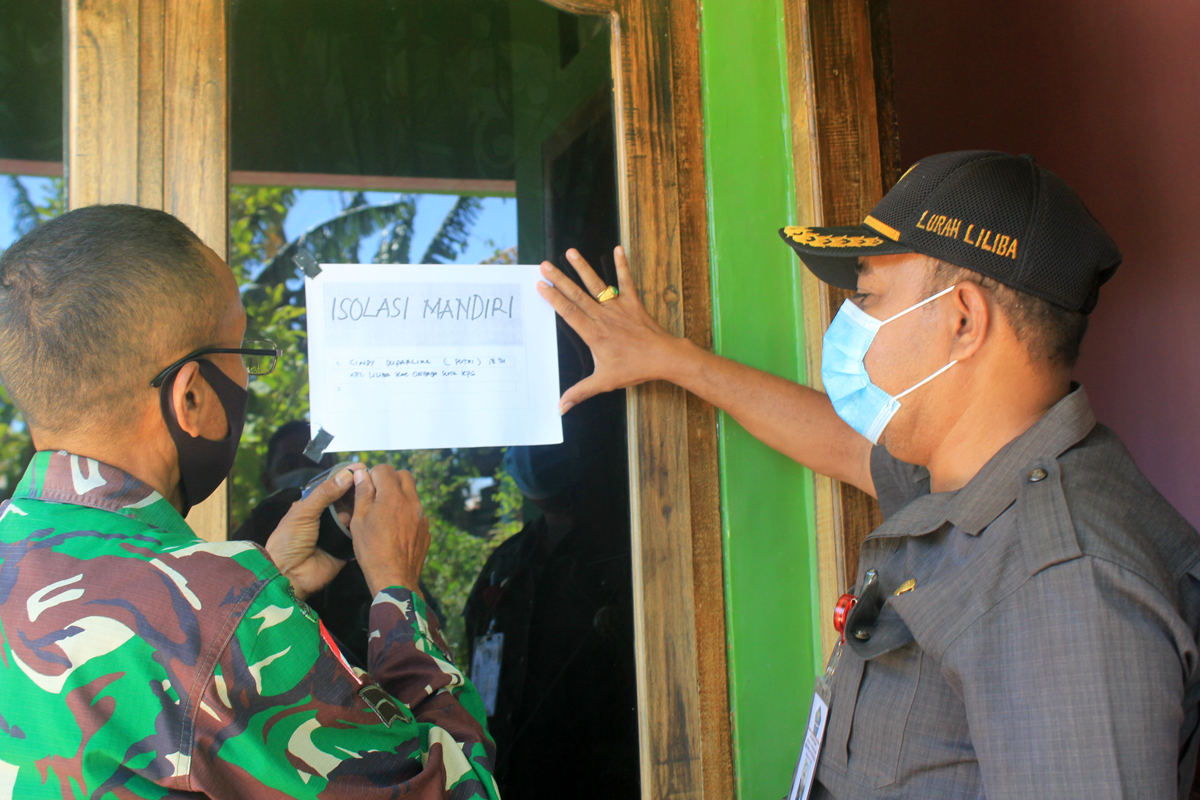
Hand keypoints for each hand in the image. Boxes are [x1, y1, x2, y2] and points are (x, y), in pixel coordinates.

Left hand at [266, 464, 363, 599]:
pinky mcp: (346, 547)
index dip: (345, 476)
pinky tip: (374, 515)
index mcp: (312, 505)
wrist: (289, 574)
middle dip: (357, 489)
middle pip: (345, 499)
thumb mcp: (303, 512)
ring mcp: (337, 531)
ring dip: (362, 505)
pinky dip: (364, 525)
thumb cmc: (289, 540)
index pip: (332, 486)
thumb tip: (346, 475)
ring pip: (354, 513)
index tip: (362, 467)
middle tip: (373, 480)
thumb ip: (324, 493)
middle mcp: (326, 517)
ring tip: (376, 495)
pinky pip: (358, 533)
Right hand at [349, 464, 429, 597]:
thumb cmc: (372, 551)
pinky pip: (417, 511)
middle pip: (404, 475)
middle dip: (390, 479)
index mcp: (393, 498)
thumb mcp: (359, 521)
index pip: (385, 469)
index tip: (366, 485)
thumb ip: (362, 494)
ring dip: (399, 495)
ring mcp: (422, 516)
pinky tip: (394, 528)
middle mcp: (412, 503)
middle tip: (377, 493)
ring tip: (384, 513)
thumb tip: (361, 475)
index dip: (372, 474)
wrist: (394, 579)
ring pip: (412, 494)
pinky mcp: (426, 529)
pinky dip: (406, 512)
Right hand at [537, 246, 686, 412]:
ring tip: (570, 252)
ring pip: (597, 285)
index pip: (568, 312)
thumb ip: (580, 392)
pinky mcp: (633, 303)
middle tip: (544, 265)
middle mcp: (603, 317)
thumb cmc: (633, 369)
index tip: (540, 286)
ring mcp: (618, 307)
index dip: (553, 298)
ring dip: (582, 268)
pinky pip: (626, 281)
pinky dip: (622, 265)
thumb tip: (560, 407)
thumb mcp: (603, 382)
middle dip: (559, 279)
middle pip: (577, 295)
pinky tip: (617, 248)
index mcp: (593, 333)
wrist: (663, 358)